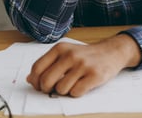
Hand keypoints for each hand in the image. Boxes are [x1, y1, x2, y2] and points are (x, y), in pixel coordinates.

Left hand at [26, 34, 141, 96]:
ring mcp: (83, 65)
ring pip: (61, 89)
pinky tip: (81, 85)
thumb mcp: (65, 53)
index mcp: (60, 48)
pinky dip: (76, 93)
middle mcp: (70, 55)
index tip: (39, 86)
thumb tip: (30, 79)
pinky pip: (76, 93)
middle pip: (46, 80)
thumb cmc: (85, 55)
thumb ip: (48, 64)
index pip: (37, 68)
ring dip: (64, 91)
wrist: (111, 52)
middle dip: (47, 89)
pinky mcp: (94, 75)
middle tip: (53, 89)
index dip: (35, 81)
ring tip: (71, 84)